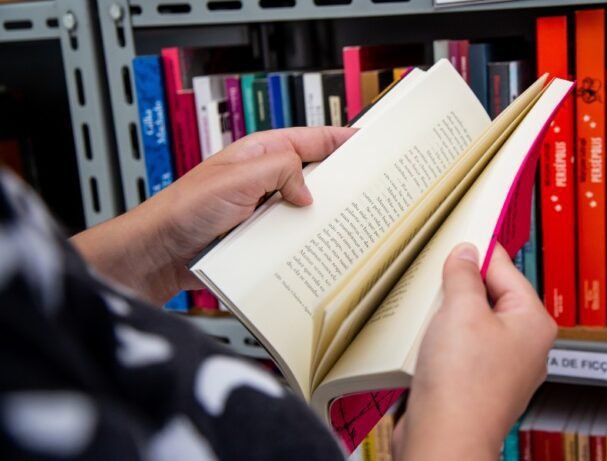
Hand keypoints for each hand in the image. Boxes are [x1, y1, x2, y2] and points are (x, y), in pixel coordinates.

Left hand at [71, 127, 355, 303]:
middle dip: (337, 181)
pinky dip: (302, 240)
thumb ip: (280, 170)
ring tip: (344, 223)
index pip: (310, 139)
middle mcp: (262, 179)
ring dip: (319, 216)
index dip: (341, 140)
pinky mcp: (256, 236)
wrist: (160, 252)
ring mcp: (260, 208)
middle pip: (312, 175)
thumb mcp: (238, 178)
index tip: (368, 144)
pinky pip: (288, 234)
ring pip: (302, 208)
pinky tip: (313, 249)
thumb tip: (308, 190)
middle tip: (365, 189)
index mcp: (259, 153)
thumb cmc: (184, 209)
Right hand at [395, 242, 556, 460]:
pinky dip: (443, 341)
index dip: (478, 252)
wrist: (444, 439)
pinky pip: (461, 349)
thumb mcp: (461, 310)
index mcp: (533, 323)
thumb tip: (466, 254)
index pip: (506, 269)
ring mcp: (502, 368)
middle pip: (489, 296)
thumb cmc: (463, 385)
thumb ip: (464, 275)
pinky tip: (426, 341)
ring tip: (429, 313)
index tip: (458, 238)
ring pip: (473, 324)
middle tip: (436, 277)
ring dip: (448, 315)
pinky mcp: (477, 384)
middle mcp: (525, 346)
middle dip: (460, 287)